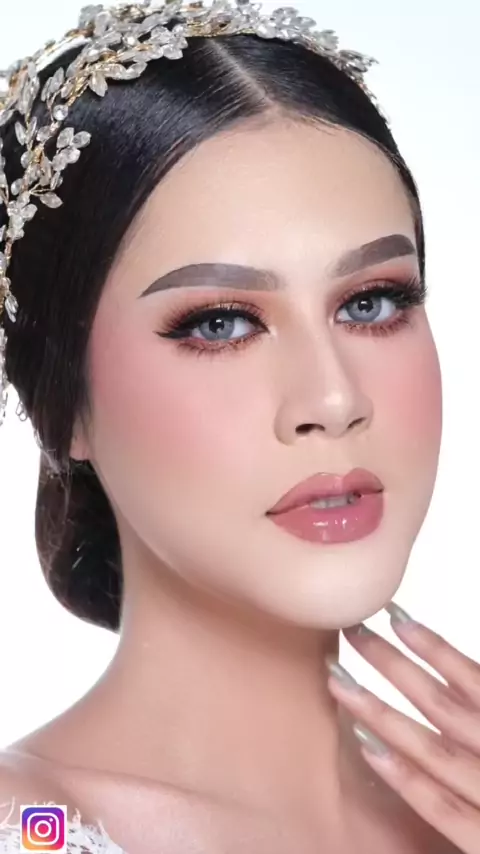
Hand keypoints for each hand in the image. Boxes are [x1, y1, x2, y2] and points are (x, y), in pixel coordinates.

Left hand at [327, 604, 479, 853]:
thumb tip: (455, 674)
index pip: (474, 678)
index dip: (434, 646)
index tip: (394, 615)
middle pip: (442, 704)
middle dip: (393, 665)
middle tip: (353, 631)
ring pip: (431, 749)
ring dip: (381, 713)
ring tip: (339, 682)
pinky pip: (441, 806)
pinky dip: (404, 776)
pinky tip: (366, 747)